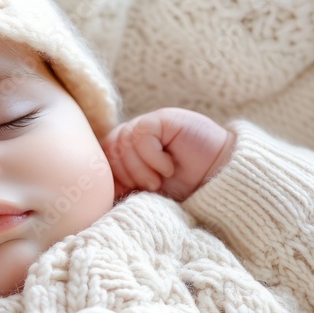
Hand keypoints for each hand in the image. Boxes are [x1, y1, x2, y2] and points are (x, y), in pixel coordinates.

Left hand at [101, 107, 235, 201]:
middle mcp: (131, 136)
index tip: (131, 193)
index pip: (99, 160)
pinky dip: (153, 158)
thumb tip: (96, 193)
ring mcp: (145, 125)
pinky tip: (169, 165)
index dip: (112, 180)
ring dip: (142, 170)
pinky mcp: (160, 119)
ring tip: (162, 178)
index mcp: (124, 152)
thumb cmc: (183, 189)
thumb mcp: (145, 193)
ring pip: (123, 144)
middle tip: (153, 186)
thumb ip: (121, 187)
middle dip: (128, 176)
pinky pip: (141, 136)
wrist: (217, 181)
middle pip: (109, 152)